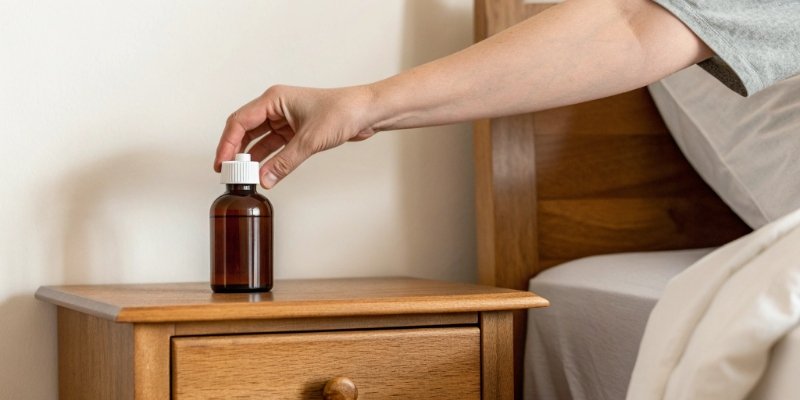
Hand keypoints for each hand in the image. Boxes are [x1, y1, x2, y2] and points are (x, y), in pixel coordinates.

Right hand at [214, 85, 378, 188]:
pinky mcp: (296, 131)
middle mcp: (277, 107)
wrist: (367, 113)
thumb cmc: (343, 111)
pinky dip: (268, 159)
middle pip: (246, 130)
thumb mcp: (310, 140)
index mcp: (274, 99)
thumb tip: (265, 179)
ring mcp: (286, 119)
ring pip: (260, 140)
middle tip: (228, 172)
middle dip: (236, 151)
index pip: (240, 121)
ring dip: (252, 157)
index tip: (221, 163)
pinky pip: (275, 146)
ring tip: (244, 176)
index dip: (227, 143)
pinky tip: (263, 172)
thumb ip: (285, 162)